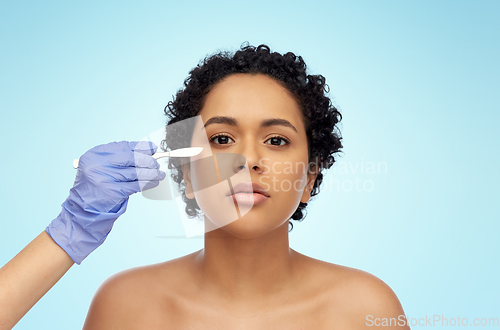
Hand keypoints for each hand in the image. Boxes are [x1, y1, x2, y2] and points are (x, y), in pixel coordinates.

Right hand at [45, 141, 165, 264]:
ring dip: (152, 173)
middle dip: (148, 161)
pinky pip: (136, 185)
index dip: (141, 147)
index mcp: (95, 154)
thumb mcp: (102, 167)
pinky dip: (148, 183)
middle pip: (132, 158)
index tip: (153, 148)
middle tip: (156, 164)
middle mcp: (98, 164)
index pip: (123, 146)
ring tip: (160, 174)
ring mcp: (105, 178)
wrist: (82, 208)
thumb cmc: (96, 186)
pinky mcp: (113, 191)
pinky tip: (154, 182)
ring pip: (136, 172)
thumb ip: (119, 158)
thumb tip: (147, 153)